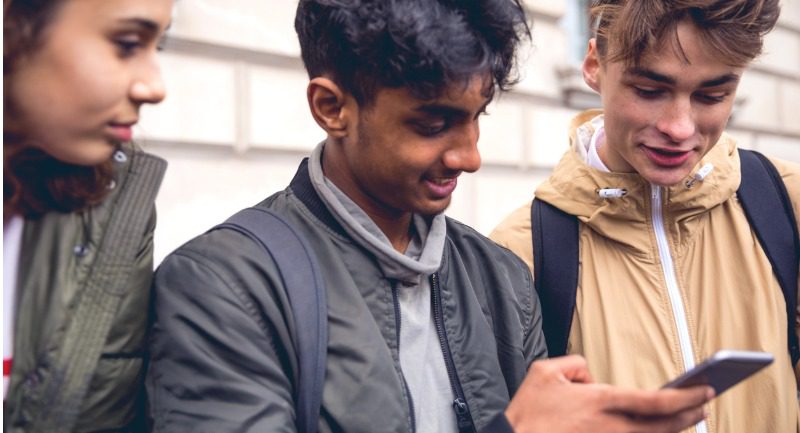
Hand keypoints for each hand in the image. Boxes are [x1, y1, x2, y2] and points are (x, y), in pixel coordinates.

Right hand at [505, 355, 713, 432]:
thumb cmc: (527, 411)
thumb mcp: (545, 372)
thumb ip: (575, 365)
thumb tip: (591, 377)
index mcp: (599, 402)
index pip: (653, 400)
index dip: (684, 397)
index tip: (704, 390)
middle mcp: (610, 427)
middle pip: (662, 425)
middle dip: (689, 414)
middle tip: (706, 404)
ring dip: (674, 429)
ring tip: (690, 418)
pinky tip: (657, 431)